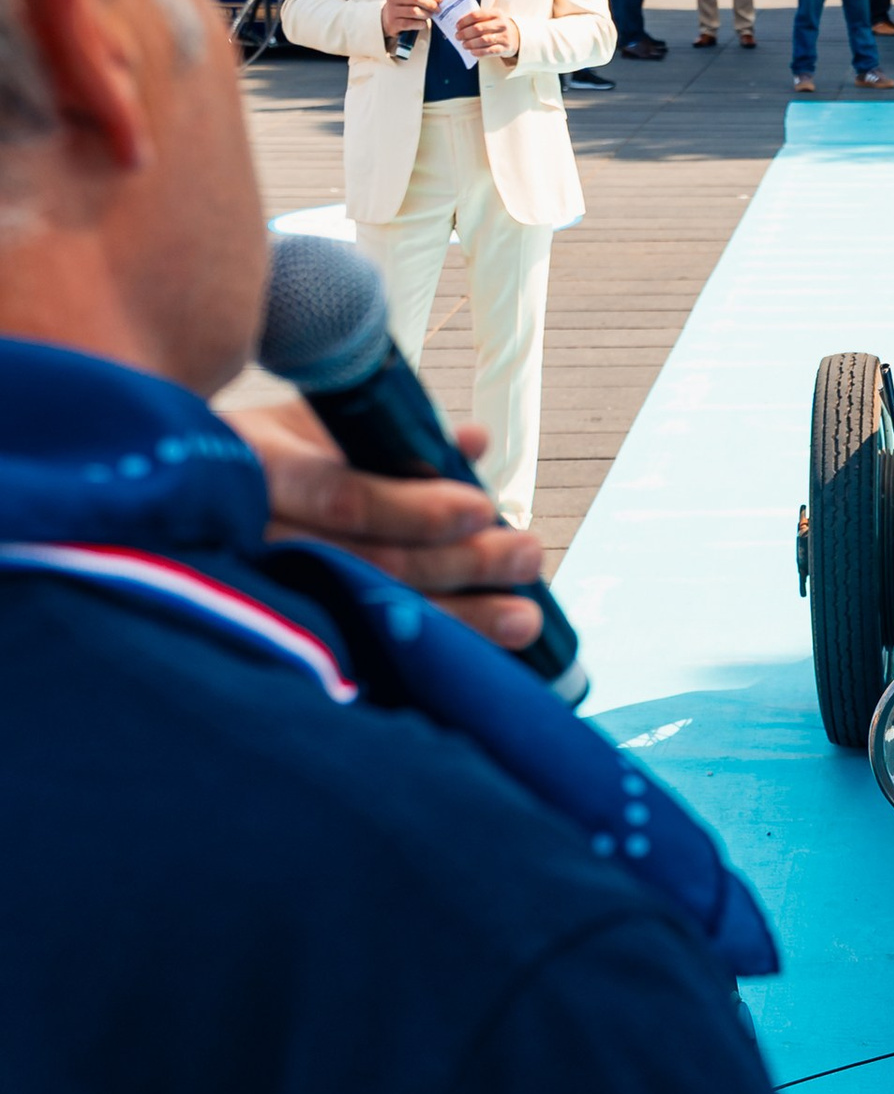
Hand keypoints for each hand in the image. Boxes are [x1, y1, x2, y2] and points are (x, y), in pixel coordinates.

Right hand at [223, 397, 545, 650]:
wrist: (164, 504)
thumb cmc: (255, 459)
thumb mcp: (307, 429)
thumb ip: (388, 435)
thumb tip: (472, 442)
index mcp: (260, 471)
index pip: (345, 499)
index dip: (417, 509)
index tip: (482, 507)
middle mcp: (257, 539)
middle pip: (372, 563)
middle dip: (462, 563)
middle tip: (527, 553)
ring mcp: (266, 594)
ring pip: (372, 615)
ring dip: (460, 620)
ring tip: (525, 616)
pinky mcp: (283, 635)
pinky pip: (363, 653)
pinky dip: (425, 658)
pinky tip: (479, 664)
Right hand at [381, 0, 439, 43]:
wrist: (387, 21)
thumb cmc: (402, 8)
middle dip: (430, 3)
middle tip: (437, 9)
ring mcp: (392, 11)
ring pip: (414, 11)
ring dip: (426, 14)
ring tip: (429, 16)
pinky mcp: (393, 23)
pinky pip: (411, 23)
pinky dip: (420, 24)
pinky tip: (422, 24)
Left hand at [456, 5, 520, 64]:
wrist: (515, 36)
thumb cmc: (497, 26)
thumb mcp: (492, 18)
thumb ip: (479, 19)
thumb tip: (460, 27)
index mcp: (496, 13)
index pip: (476, 15)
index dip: (464, 21)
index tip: (457, 26)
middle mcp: (501, 24)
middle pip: (479, 28)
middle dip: (465, 33)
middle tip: (458, 36)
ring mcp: (504, 36)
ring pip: (484, 40)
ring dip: (471, 43)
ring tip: (464, 45)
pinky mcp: (505, 48)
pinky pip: (490, 51)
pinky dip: (479, 52)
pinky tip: (472, 52)